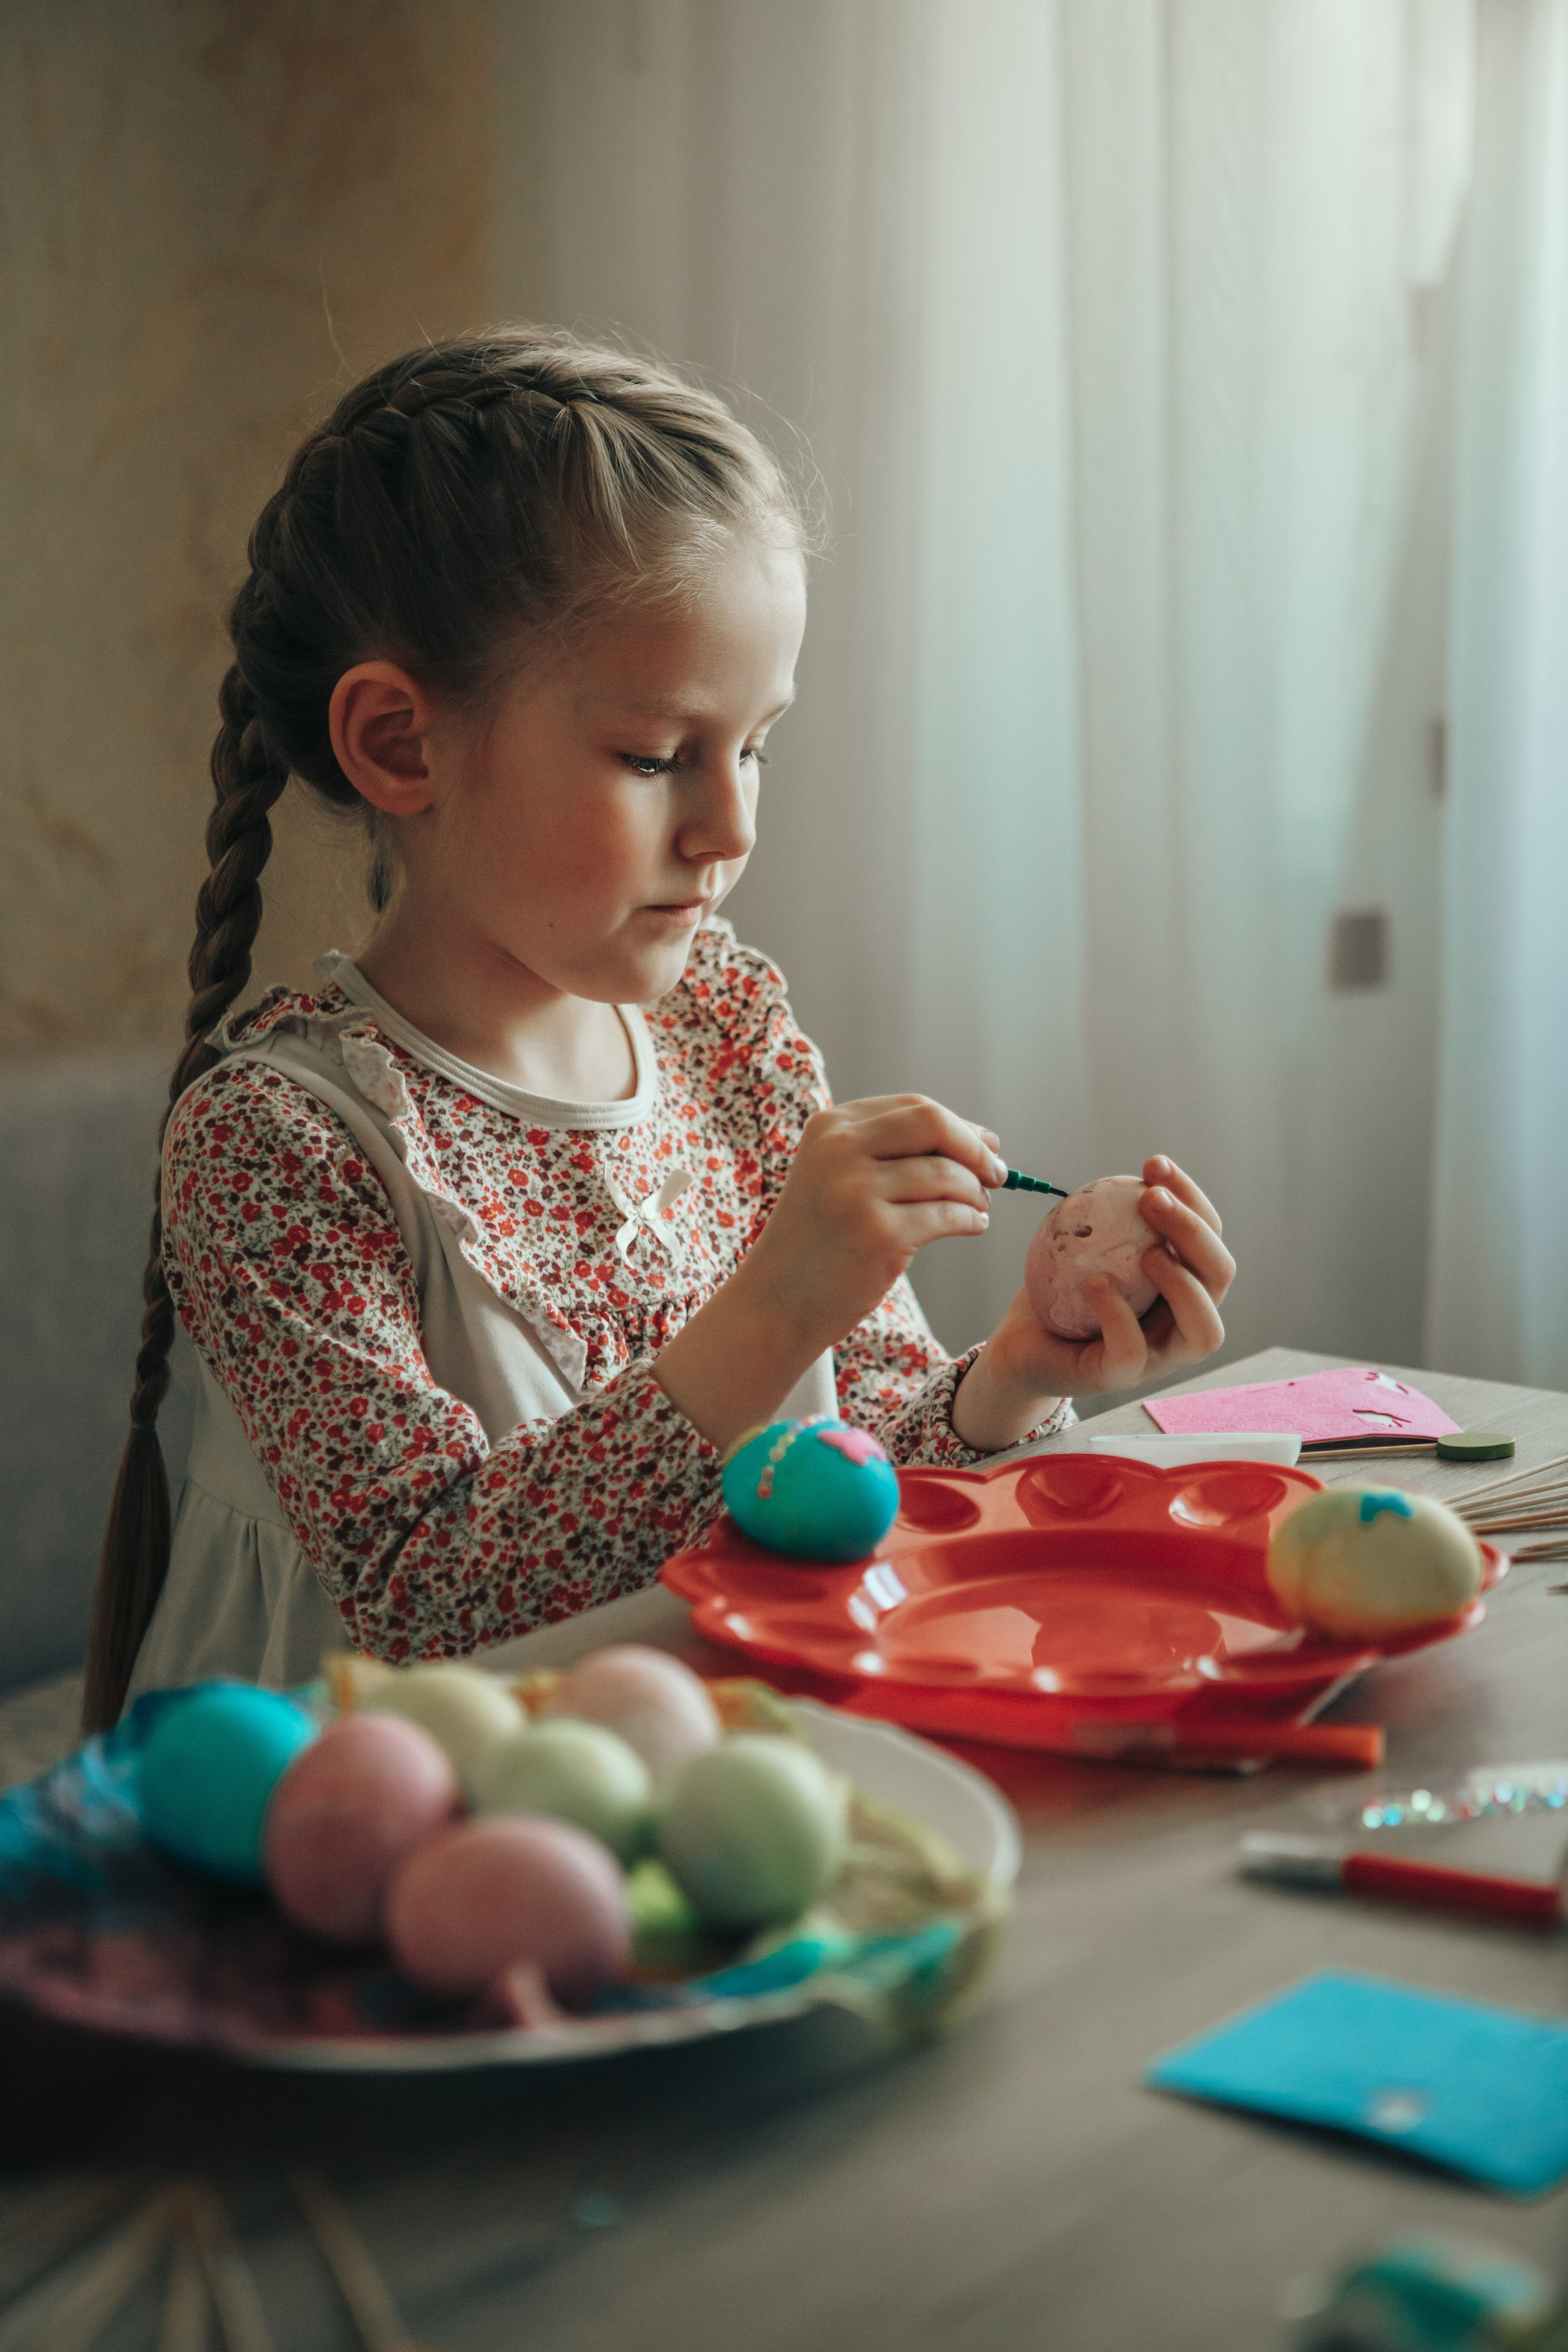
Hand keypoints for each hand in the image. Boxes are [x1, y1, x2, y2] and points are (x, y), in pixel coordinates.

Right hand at [742, 1094, 1002, 1354]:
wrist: (777, 1301)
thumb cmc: (821, 1239)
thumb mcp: (841, 1176)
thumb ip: (897, 1151)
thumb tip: (984, 1139)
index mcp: (831, 1127)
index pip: (915, 1107)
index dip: (960, 1127)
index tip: (986, 1147)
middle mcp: (839, 1150)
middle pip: (934, 1124)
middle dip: (976, 1149)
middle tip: (997, 1174)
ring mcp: (856, 1192)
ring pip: (947, 1174)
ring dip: (975, 1192)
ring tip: (977, 1208)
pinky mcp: (878, 1235)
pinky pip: (947, 1215)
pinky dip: (970, 1219)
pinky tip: (972, 1226)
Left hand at [952, 1155, 1234, 1450]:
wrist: (1023, 1344)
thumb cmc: (1061, 1287)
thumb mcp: (1087, 1243)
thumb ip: (1113, 1215)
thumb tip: (1136, 1169)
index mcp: (1185, 1282)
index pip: (1210, 1234)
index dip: (1192, 1197)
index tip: (1154, 1164)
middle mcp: (1183, 1321)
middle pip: (1220, 1277)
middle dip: (1195, 1232)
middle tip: (1151, 1199)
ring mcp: (1159, 1358)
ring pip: (1203, 1331)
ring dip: (1183, 1283)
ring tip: (1148, 1251)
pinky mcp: (1120, 1378)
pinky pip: (1132, 1351)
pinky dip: (1117, 1314)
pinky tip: (1095, 1282)